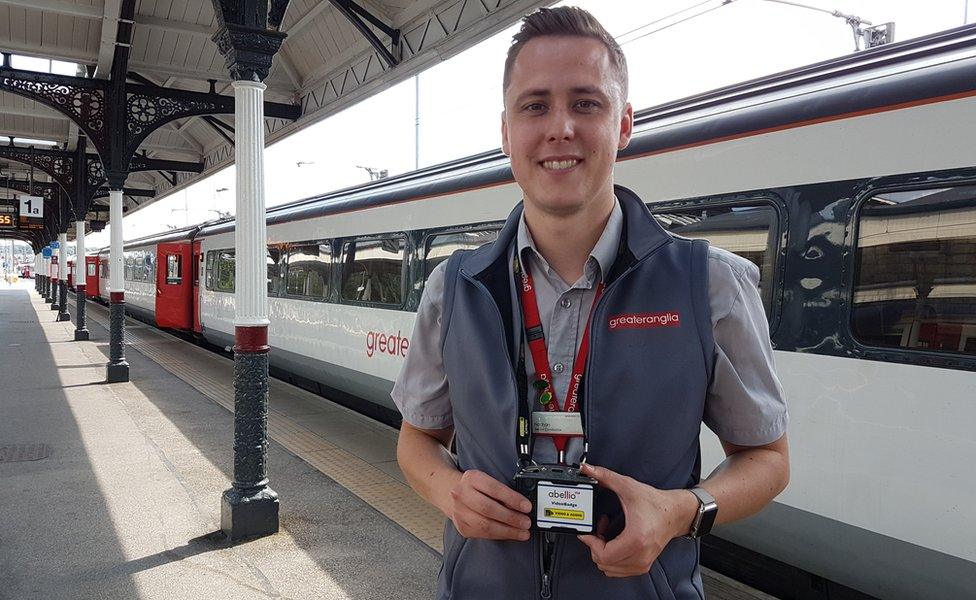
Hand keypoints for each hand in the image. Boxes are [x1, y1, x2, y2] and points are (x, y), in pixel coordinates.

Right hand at [446, 470, 532, 540]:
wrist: (453, 494)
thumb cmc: (476, 487)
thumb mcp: (488, 481)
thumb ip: (503, 492)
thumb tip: (523, 506)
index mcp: (472, 478)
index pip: (494, 489)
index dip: (512, 499)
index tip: (527, 507)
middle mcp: (462, 494)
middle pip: (488, 509)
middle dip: (511, 518)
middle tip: (526, 522)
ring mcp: (459, 512)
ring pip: (485, 525)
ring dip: (507, 531)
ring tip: (522, 532)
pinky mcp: (462, 526)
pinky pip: (483, 534)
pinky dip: (499, 535)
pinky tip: (510, 534)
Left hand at [576, 463, 696, 577]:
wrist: (676, 513)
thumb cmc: (656, 503)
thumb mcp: (628, 487)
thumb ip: (606, 477)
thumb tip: (587, 469)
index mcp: (636, 539)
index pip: (603, 555)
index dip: (590, 543)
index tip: (587, 532)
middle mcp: (640, 555)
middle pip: (604, 563)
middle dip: (595, 546)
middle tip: (598, 529)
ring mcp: (643, 563)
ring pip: (610, 569)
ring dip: (603, 553)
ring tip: (606, 535)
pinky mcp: (643, 565)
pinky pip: (619, 570)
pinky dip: (612, 558)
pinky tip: (614, 542)